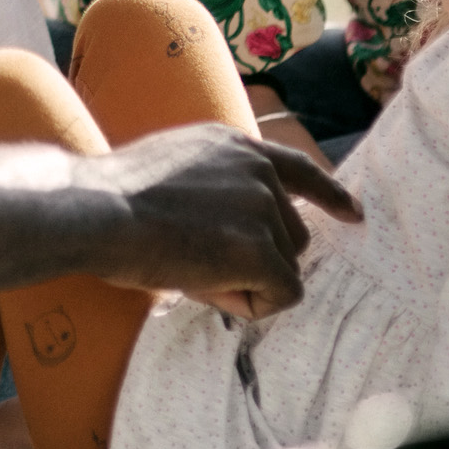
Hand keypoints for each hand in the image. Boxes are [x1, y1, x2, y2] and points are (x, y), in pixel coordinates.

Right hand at [78, 120, 361, 320]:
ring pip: (284, 267)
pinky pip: (281, 295)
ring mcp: (263, 207)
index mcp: (233, 145)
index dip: (329, 194)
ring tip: (191, 269)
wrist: (95, 211)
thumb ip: (214, 183)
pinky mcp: (262, 249)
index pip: (297, 168)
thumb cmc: (112, 199)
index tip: (353, 213)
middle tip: (196, 264)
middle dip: (257, 259)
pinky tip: (203, 286)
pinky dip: (250, 303)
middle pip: (292, 234)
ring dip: (248, 280)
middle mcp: (257, 169)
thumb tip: (235, 228)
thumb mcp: (173, 167)